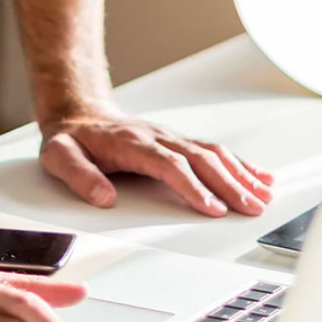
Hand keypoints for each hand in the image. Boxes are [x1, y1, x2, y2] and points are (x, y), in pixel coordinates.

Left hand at [38, 111, 274, 216]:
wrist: (79, 113)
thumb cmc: (72, 139)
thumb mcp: (59, 156)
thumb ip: (79, 176)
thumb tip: (104, 198)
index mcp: (132, 143)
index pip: (169, 165)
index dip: (192, 186)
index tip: (211, 208)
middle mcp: (158, 137)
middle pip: (201, 159)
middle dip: (229, 184)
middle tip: (250, 208)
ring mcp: (171, 138)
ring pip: (213, 153)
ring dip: (240, 174)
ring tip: (262, 196)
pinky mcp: (179, 143)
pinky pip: (214, 150)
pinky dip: (240, 164)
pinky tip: (259, 177)